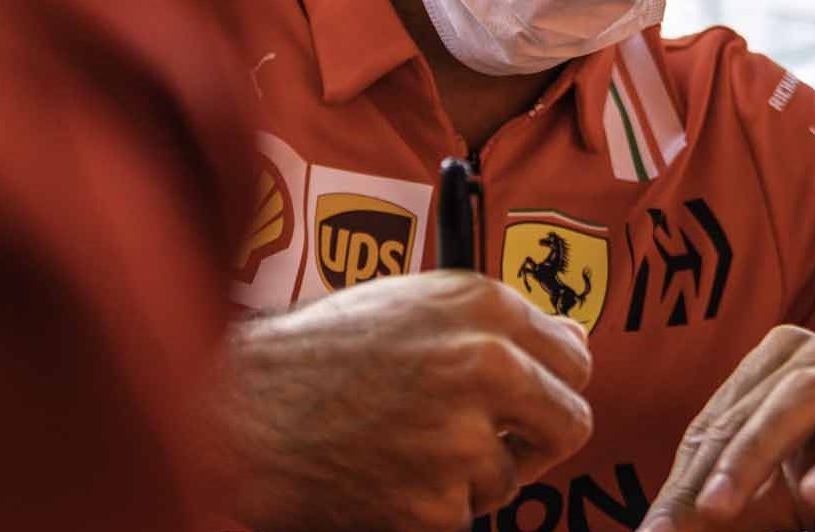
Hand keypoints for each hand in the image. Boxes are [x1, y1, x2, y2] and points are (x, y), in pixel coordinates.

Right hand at [199, 272, 594, 531]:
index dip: (555, 382)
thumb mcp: (410, 303)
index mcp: (482, 306)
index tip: (536, 396)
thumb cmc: (317, 353)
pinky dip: (429, 508)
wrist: (239, 411)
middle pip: (571, 423)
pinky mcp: (434, 503)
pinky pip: (461, 515)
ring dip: (471, 477)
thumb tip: (568, 344)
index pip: (575, 357)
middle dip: (540, 439)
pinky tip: (385, 475)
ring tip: (406, 449)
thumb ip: (490, 322)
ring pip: (510, 478)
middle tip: (500, 442)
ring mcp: (462, 438)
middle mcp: (485, 365)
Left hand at [639, 323, 814, 531]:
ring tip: (724, 504)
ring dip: (763, 450)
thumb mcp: (784, 477)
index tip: (661, 524)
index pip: (732, 403)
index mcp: (797, 351)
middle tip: (691, 515)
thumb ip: (728, 484)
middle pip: (766, 395)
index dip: (693, 462)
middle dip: (721, 458)